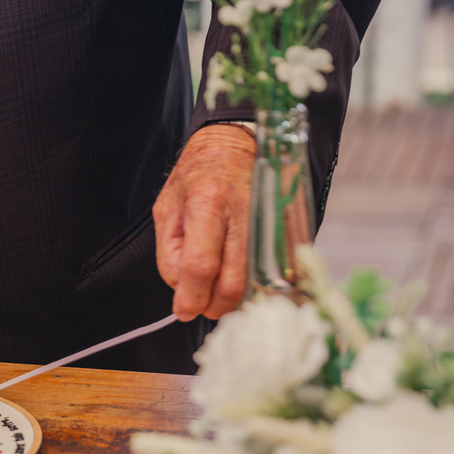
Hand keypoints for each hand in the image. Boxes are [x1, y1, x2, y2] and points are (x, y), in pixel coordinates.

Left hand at [153, 124, 255, 321]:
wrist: (239, 142)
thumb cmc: (197, 175)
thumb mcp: (167, 207)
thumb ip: (169, 252)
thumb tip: (181, 290)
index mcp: (208, 203)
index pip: (199, 266)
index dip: (191, 297)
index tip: (184, 310)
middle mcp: (243, 214)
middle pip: (233, 282)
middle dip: (214, 306)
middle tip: (202, 307)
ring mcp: (270, 222)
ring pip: (255, 282)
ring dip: (234, 301)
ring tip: (217, 295)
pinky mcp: (286, 229)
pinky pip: (274, 272)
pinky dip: (255, 287)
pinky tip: (239, 283)